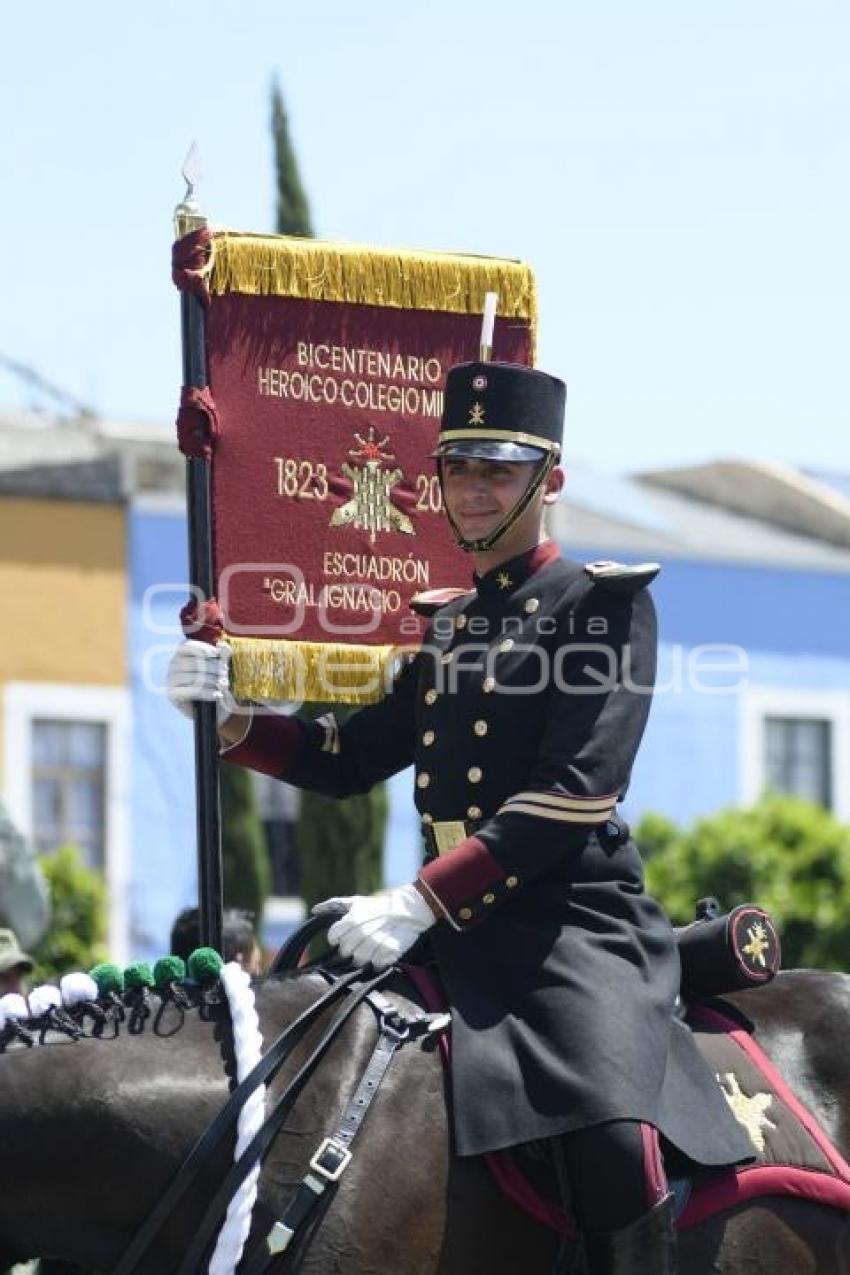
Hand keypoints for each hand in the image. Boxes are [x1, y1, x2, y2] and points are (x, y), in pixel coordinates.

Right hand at [167, 640, 237, 724]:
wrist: (212, 708)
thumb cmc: (215, 683)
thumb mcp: (221, 668)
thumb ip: (222, 656)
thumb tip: (223, 646)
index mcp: (181, 654)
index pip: (188, 645)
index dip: (203, 648)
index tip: (216, 655)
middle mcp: (173, 665)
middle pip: (194, 661)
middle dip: (214, 668)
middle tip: (225, 675)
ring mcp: (170, 679)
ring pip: (195, 676)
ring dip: (213, 681)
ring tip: (222, 686)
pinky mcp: (172, 694)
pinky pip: (192, 691)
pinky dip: (207, 693)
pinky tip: (217, 695)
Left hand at [314, 885, 435, 970]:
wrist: (409, 910)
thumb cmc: (379, 906)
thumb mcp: (357, 902)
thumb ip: (335, 904)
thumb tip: (314, 910)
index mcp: (352, 919)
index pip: (333, 936)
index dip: (335, 939)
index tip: (341, 938)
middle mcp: (362, 932)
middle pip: (345, 951)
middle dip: (349, 949)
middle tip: (358, 944)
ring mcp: (375, 944)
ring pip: (359, 961)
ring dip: (363, 957)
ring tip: (370, 948)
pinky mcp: (388, 953)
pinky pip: (375, 965)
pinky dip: (377, 962)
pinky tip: (381, 952)